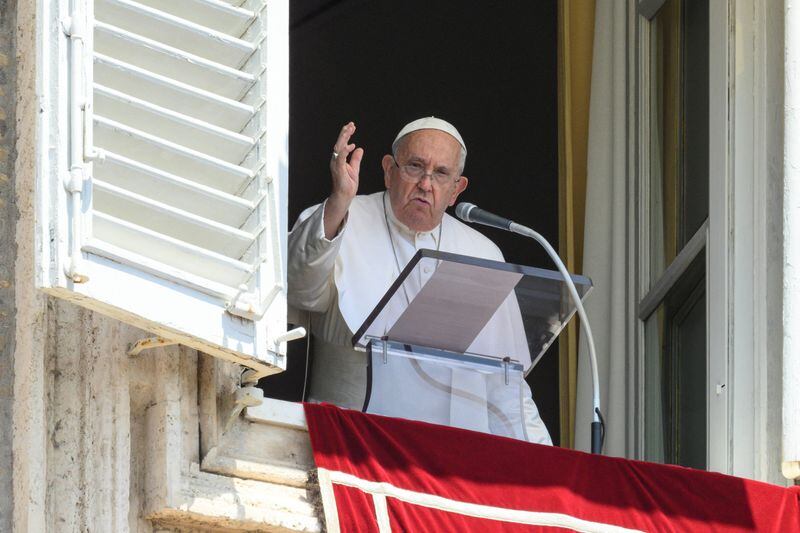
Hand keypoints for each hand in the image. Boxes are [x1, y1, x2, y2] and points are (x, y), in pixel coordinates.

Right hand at [324, 122, 363, 238]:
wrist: (344, 196)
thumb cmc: (348, 184)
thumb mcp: (355, 169)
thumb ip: (356, 159)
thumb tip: (359, 149)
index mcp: (340, 159)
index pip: (342, 143)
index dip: (347, 134)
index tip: (352, 126)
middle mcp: (336, 160)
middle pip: (339, 142)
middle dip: (345, 132)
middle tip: (351, 124)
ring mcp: (336, 164)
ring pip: (338, 147)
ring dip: (344, 138)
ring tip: (350, 129)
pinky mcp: (338, 169)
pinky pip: (341, 158)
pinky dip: (345, 151)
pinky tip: (351, 145)